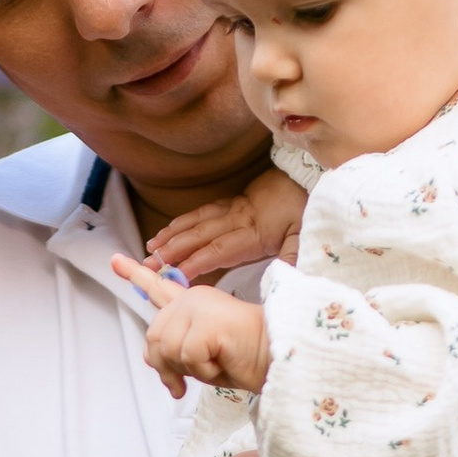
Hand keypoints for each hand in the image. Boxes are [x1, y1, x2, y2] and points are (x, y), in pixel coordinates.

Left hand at [112, 253, 273, 397]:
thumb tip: (148, 357)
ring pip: (168, 351)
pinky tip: (223, 360)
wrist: (276, 357)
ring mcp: (198, 306)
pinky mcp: (206, 322)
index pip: (158, 286)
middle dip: (170, 366)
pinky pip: (187, 358)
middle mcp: (192, 299)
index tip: (115, 260)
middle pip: (154, 340)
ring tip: (217, 361)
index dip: (135, 274)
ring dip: (191, 369)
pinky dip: (204, 371)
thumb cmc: (244, 357)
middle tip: (200, 370)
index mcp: (193, 303)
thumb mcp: (197, 356)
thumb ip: (172, 349)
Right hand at [141, 165, 304, 282]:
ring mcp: (232, 208)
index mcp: (255, 231)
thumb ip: (293, 259)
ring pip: (195, 221)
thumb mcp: (306, 237)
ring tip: (150, 248)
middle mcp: (237, 218)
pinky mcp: (231, 202)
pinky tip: (167, 230)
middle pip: (199, 235)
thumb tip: (284, 279)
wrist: (308, 177)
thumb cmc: (306, 209)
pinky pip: (200, 211)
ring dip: (171, 234)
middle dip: (171, 250)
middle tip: (149, 265)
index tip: (176, 274)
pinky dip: (181, 221)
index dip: (197, 261)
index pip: (220, 249)